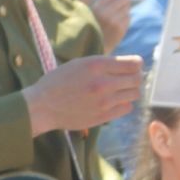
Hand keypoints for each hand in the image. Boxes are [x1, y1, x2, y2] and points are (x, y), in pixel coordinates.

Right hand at [24, 54, 142, 135]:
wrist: (42, 107)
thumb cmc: (57, 82)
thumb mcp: (78, 64)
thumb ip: (102, 64)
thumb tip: (126, 65)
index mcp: (96, 66)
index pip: (133, 64)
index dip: (136, 64)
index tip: (133, 66)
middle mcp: (104, 83)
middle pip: (136, 79)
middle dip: (134, 77)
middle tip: (126, 79)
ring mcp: (105, 101)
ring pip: (134, 94)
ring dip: (129, 91)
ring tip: (118, 91)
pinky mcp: (104, 116)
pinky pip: (127, 108)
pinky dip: (123, 104)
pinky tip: (112, 102)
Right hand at [88, 0, 132, 52]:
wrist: (83, 49)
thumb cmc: (80, 27)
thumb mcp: (83, 12)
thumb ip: (93, 1)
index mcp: (96, 7)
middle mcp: (107, 15)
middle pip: (125, 0)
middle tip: (121, 0)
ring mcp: (115, 24)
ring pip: (127, 10)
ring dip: (123, 10)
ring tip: (117, 12)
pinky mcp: (120, 31)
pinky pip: (127, 19)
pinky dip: (123, 18)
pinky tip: (116, 21)